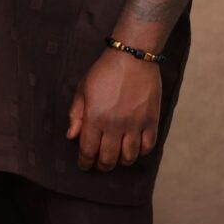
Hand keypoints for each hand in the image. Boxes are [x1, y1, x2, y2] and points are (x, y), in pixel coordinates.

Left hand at [67, 48, 162, 170]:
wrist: (132, 58)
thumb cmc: (103, 72)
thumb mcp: (82, 90)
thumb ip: (76, 115)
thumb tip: (72, 136)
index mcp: (95, 118)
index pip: (88, 150)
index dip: (85, 162)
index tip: (84, 165)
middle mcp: (115, 125)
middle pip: (109, 158)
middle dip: (102, 165)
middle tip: (99, 164)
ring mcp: (136, 124)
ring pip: (129, 156)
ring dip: (121, 162)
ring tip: (116, 159)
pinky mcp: (152, 121)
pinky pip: (148, 146)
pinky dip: (140, 152)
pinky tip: (134, 149)